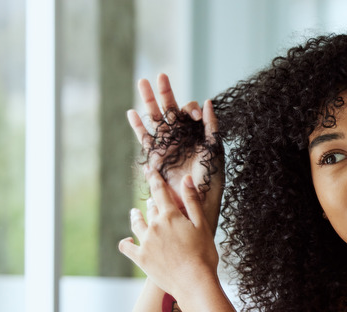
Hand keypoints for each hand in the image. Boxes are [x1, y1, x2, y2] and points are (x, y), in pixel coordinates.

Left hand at [119, 168, 219, 300]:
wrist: (194, 282)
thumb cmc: (204, 254)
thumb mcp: (202, 225)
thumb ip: (192, 201)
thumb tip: (186, 178)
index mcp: (170, 216)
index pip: (160, 191)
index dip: (154, 178)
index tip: (148, 169)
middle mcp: (154, 226)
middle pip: (150, 208)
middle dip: (151, 201)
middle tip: (151, 199)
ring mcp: (145, 242)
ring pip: (137, 223)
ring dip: (136, 216)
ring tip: (135, 212)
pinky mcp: (141, 258)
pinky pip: (126, 246)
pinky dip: (125, 241)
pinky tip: (127, 239)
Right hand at [127, 73, 222, 232]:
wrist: (194, 201)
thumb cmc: (209, 178)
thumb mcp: (214, 149)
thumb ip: (212, 126)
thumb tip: (208, 102)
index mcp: (195, 133)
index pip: (188, 112)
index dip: (189, 109)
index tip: (192, 117)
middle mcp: (180, 137)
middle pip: (169, 109)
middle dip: (165, 92)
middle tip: (160, 75)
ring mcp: (166, 145)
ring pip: (155, 119)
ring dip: (149, 101)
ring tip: (142, 82)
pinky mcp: (155, 156)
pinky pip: (145, 138)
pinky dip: (138, 126)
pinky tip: (132, 112)